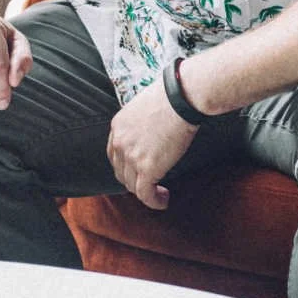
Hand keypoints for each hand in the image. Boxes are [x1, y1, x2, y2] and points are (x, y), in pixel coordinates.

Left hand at [106, 79, 197, 209]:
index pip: (115, 154)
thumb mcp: (146, 106)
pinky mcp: (147, 168)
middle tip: (150, 183)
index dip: (126, 165)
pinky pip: (145, 194)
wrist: (181, 98)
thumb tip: (153, 128)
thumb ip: (142, 121)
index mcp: (118, 126)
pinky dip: (154, 201)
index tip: (139, 169)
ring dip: (145, 192)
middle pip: (122, 172)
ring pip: (132, 185)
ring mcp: (131, 156)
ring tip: (160, 193)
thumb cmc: (172, 96)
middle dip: (134, 180)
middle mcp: (119, 142)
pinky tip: (164, 200)